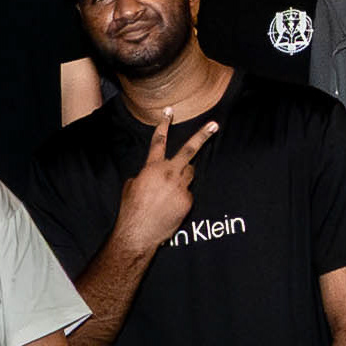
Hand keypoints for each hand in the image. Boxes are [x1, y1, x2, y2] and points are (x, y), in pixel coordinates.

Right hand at [111, 116, 220, 253]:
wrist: (139, 233)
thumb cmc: (131, 210)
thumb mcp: (132, 186)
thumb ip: (145, 174)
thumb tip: (153, 173)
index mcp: (152, 168)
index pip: (159, 141)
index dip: (163, 124)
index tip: (169, 112)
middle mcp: (168, 173)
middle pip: (189, 150)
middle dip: (202, 135)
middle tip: (214, 125)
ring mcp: (180, 187)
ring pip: (189, 172)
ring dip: (183, 176)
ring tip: (168, 190)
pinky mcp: (188, 200)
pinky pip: (188, 192)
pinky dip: (180, 197)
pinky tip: (169, 207)